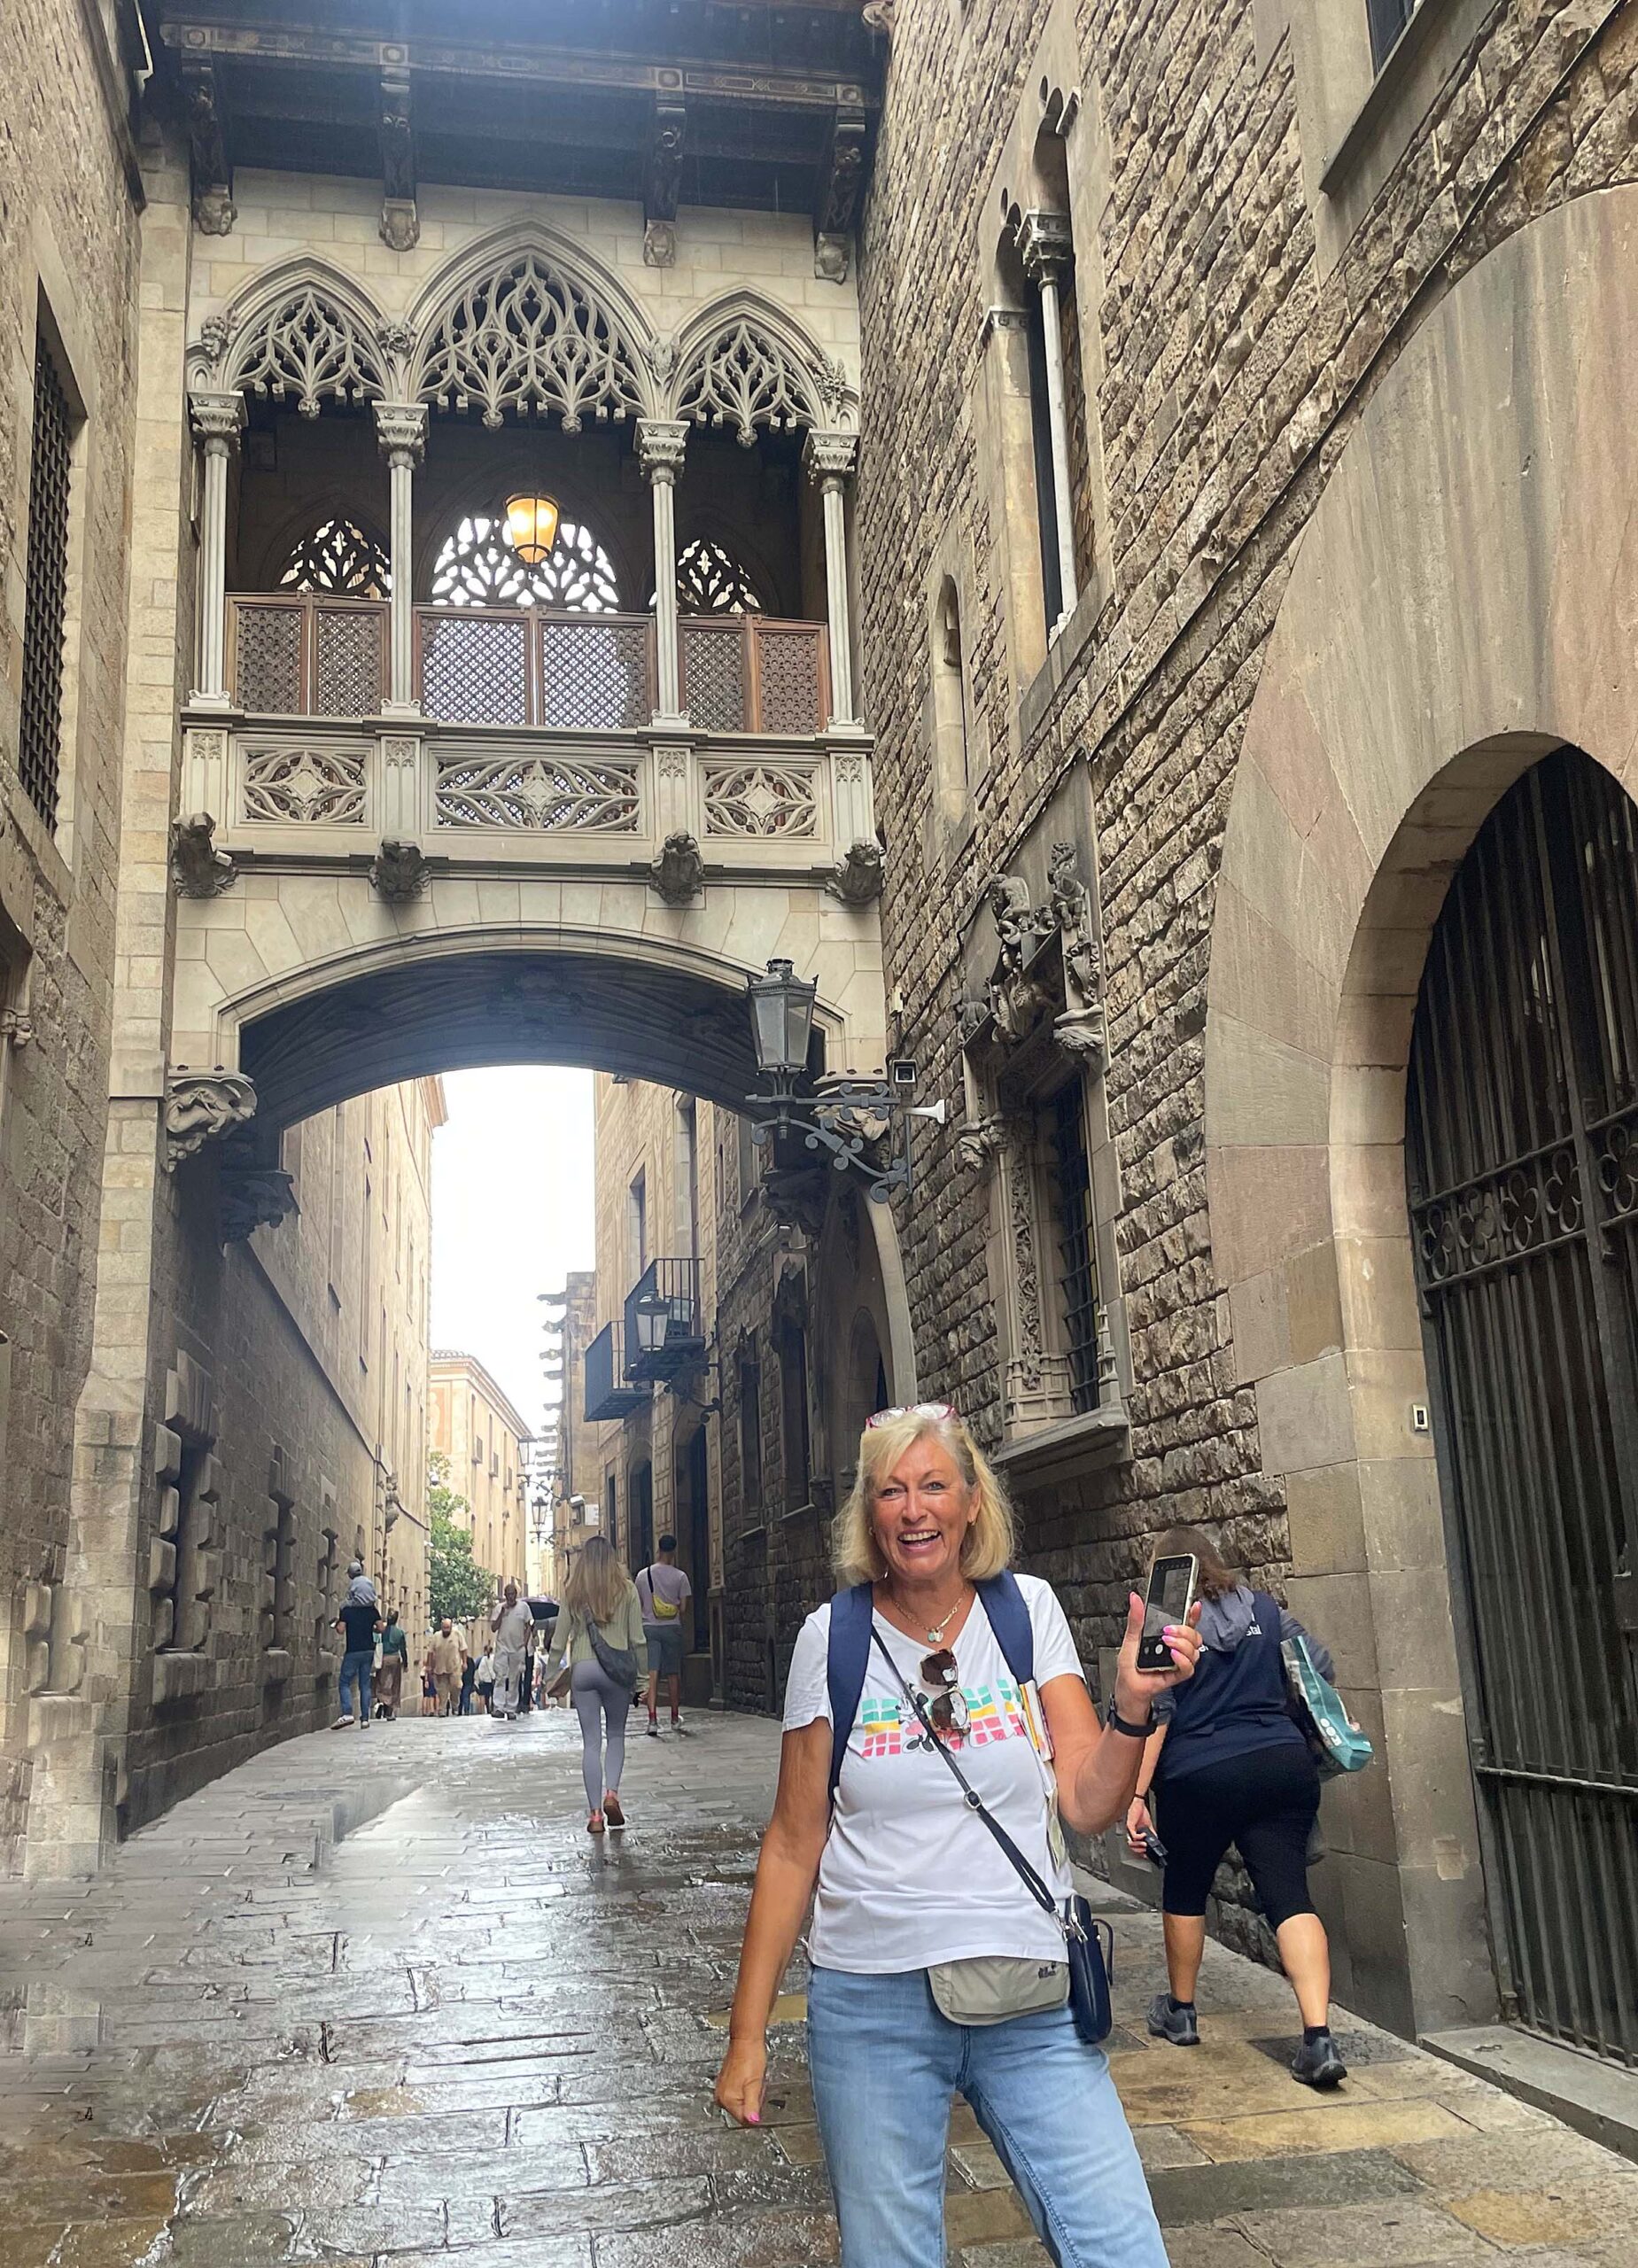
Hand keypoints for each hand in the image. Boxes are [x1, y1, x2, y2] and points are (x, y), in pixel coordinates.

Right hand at [715, 2033, 766, 2126]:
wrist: (746, 2040)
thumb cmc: (751, 2057)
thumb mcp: (755, 2084)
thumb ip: (753, 2105)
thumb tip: (753, 2121)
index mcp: (727, 2100)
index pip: (744, 2120)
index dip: (756, 2110)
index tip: (759, 2095)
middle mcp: (721, 2097)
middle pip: (742, 2112)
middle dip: (753, 2102)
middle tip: (756, 2086)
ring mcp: (722, 2089)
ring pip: (741, 2103)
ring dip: (750, 2095)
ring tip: (753, 2080)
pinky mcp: (725, 2083)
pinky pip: (738, 2094)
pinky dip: (746, 2089)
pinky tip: (749, 2078)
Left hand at [1112, 1591, 1201, 1722]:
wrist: (1128, 1688)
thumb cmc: (1130, 1666)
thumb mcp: (1130, 1639)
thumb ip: (1136, 1619)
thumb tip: (1134, 1599)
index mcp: (1167, 1636)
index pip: (1186, 1623)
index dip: (1193, 1614)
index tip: (1195, 1605)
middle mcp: (1176, 1648)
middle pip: (1194, 1636)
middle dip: (1185, 1630)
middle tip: (1169, 1630)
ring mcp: (1178, 1661)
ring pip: (1194, 1650)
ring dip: (1183, 1644)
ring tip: (1167, 1642)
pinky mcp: (1177, 1675)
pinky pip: (1188, 1668)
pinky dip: (1182, 1660)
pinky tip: (1172, 1655)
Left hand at [1125, 1796, 1152, 1855]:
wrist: (1139, 1803)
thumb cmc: (1141, 1812)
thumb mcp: (1148, 1825)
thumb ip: (1151, 1833)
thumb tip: (1156, 1840)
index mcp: (1135, 1834)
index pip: (1135, 1846)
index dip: (1140, 1852)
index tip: (1146, 1855)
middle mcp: (1130, 1833)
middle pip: (1131, 1847)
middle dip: (1139, 1851)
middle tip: (1146, 1851)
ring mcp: (1129, 1830)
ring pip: (1130, 1843)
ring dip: (1138, 1846)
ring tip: (1145, 1845)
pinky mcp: (1129, 1825)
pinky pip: (1133, 1835)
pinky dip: (1139, 1837)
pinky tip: (1144, 1835)